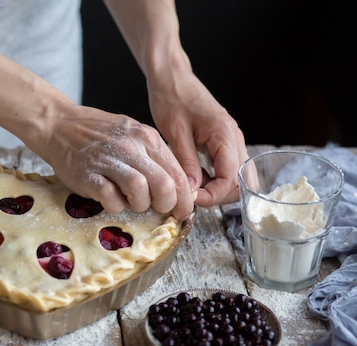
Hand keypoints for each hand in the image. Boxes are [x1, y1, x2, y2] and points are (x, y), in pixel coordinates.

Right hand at [37, 105, 194, 219]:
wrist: (59, 125)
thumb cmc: (97, 133)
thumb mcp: (131, 134)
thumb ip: (153, 156)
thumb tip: (176, 185)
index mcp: (146, 137)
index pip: (177, 172)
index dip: (185, 197)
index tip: (182, 209)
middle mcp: (130, 147)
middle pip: (164, 184)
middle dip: (167, 205)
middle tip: (160, 210)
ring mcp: (108, 161)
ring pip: (140, 192)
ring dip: (140, 205)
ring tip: (132, 202)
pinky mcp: (88, 176)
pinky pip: (111, 200)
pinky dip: (116, 206)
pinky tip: (112, 200)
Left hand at [148, 70, 248, 206]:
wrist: (172, 79)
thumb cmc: (172, 100)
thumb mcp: (175, 134)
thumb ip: (187, 163)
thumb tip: (193, 190)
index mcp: (225, 135)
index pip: (232, 179)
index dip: (213, 195)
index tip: (191, 198)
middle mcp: (234, 138)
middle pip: (242, 182)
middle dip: (219, 196)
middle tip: (193, 196)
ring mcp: (232, 140)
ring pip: (238, 177)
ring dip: (218, 188)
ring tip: (194, 187)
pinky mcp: (224, 142)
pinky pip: (229, 168)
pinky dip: (216, 178)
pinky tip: (196, 177)